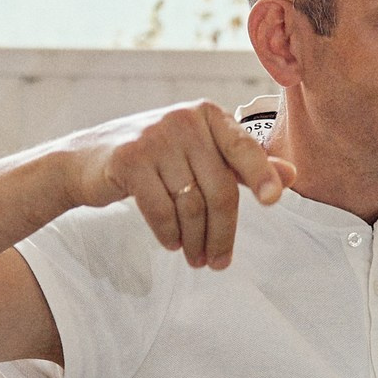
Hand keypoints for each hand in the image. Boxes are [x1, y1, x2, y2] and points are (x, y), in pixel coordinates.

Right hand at [60, 100, 296, 270]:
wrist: (85, 161)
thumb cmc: (154, 159)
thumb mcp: (199, 154)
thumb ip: (243, 164)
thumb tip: (292, 175)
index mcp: (208, 114)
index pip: (244, 148)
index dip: (262, 174)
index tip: (272, 201)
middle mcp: (183, 120)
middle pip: (219, 188)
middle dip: (222, 233)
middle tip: (219, 263)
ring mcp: (154, 138)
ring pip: (192, 204)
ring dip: (196, 240)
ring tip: (196, 258)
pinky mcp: (129, 160)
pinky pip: (161, 210)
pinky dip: (169, 234)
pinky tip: (171, 243)